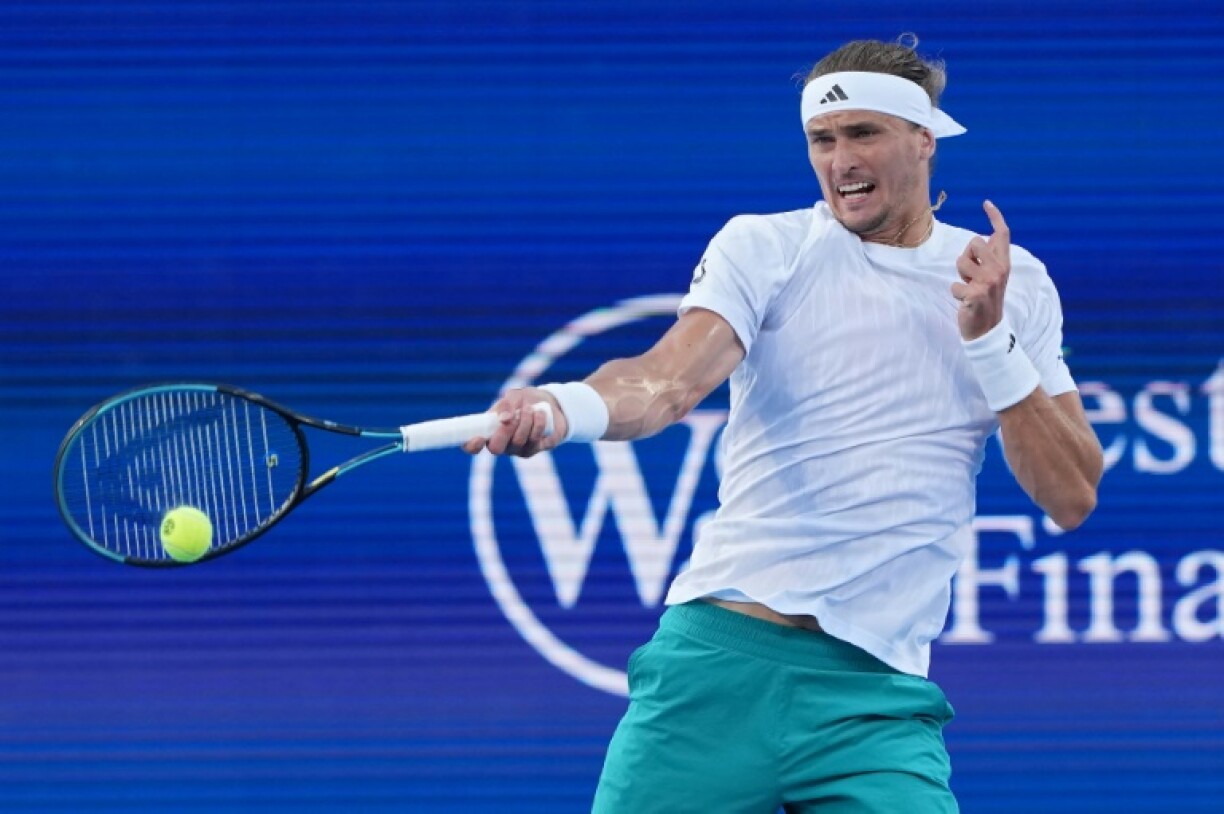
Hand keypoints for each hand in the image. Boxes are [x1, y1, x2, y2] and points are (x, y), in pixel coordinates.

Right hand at [460, 387, 567, 456]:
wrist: (548, 403)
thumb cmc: (524, 400)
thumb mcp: (514, 396)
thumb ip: (506, 405)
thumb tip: (503, 419)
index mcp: (489, 432)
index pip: (473, 446)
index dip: (472, 446)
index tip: (478, 438)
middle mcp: (503, 445)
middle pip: (497, 449)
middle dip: (505, 430)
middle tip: (515, 415)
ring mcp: (519, 450)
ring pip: (518, 442)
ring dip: (525, 422)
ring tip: (530, 408)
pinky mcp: (537, 449)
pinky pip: (536, 441)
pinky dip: (538, 424)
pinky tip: (540, 414)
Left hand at [951, 200, 1009, 340]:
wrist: (987, 330)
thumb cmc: (985, 300)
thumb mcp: (991, 277)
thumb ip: (989, 259)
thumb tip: (983, 238)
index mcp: (1004, 264)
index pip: (1002, 234)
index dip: (994, 216)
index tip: (986, 203)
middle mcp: (1000, 270)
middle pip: (974, 242)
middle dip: (966, 257)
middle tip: (971, 276)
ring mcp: (988, 282)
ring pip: (960, 262)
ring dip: (960, 277)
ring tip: (969, 288)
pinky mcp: (976, 295)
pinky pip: (954, 285)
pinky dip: (955, 294)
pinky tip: (965, 303)